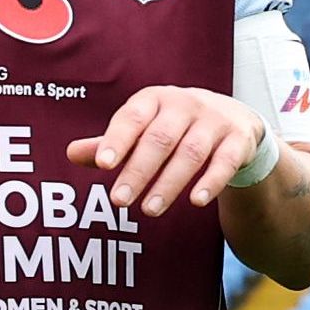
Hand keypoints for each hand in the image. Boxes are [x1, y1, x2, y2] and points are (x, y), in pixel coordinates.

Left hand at [72, 86, 268, 216]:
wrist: (235, 119)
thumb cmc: (176, 126)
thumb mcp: (144, 128)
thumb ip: (112, 143)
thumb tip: (71, 153)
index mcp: (155, 99)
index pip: (132, 117)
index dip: (117, 140)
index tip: (102, 164)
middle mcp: (185, 105)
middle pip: (160, 139)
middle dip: (138, 171)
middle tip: (119, 200)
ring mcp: (215, 121)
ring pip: (191, 153)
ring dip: (169, 183)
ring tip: (150, 210)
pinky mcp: (239, 139)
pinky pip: (225, 162)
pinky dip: (211, 182)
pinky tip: (196, 201)